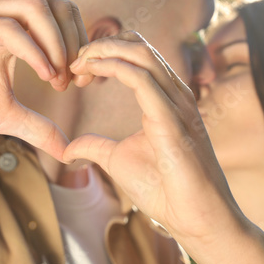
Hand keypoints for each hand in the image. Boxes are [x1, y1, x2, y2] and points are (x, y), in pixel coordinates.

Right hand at [0, 0, 87, 160]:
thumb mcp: (4, 116)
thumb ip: (38, 128)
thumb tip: (68, 151)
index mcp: (14, 24)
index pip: (64, 15)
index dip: (82, 45)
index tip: (84, 84)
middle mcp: (0, 10)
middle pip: (58, 4)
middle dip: (76, 42)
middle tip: (75, 81)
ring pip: (35, 7)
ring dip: (56, 43)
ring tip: (57, 80)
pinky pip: (7, 27)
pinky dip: (32, 50)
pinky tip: (43, 75)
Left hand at [62, 32, 239, 244]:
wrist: (195, 218)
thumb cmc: (166, 190)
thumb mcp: (119, 161)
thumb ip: (95, 147)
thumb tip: (68, 149)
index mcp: (166, 98)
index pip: (137, 55)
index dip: (104, 53)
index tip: (76, 72)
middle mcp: (174, 94)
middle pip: (138, 45)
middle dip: (100, 45)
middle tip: (73, 63)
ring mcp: (177, 103)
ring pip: (140, 54)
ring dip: (103, 51)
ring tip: (77, 63)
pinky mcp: (172, 119)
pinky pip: (140, 78)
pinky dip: (111, 67)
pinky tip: (88, 72)